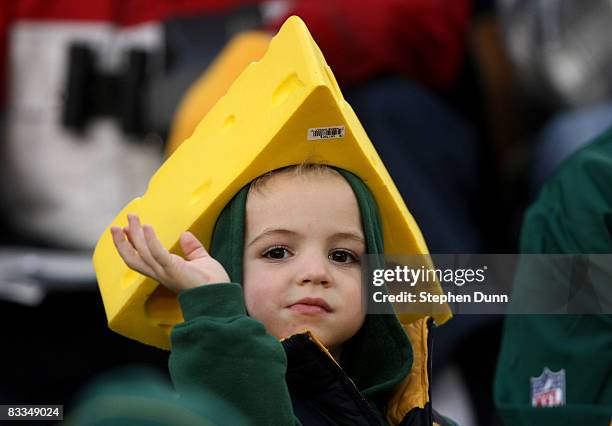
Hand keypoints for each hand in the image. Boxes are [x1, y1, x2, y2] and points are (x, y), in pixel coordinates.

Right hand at [110, 214, 229, 292]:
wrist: (221, 296)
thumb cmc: (213, 283)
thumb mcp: (201, 261)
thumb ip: (192, 249)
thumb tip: (185, 234)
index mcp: (165, 272)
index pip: (141, 259)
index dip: (130, 245)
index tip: (125, 230)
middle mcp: (161, 274)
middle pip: (134, 258)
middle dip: (123, 242)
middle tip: (117, 226)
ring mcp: (166, 273)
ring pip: (142, 253)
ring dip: (135, 235)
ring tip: (132, 218)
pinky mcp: (174, 270)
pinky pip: (158, 254)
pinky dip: (151, 241)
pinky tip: (148, 227)